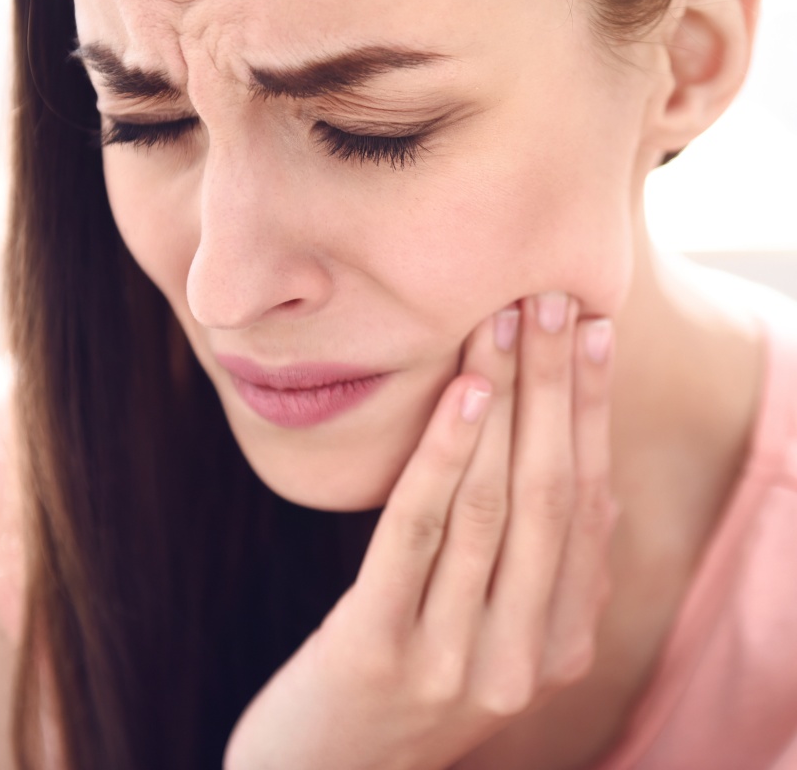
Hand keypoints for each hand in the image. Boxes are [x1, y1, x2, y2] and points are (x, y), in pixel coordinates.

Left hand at [223, 293, 616, 769]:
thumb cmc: (405, 676)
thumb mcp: (486, 630)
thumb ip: (539, 569)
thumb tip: (592, 477)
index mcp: (558, 644)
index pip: (587, 503)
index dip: (592, 410)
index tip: (595, 330)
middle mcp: (523, 657)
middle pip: (549, 493)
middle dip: (555, 387)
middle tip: (554, 300)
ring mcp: (455, 660)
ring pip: (493, 505)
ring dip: (503, 403)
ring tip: (505, 323)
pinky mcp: (381, 652)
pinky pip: (419, 535)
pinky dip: (444, 456)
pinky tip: (460, 392)